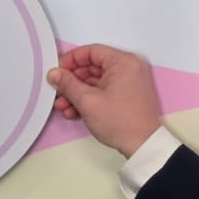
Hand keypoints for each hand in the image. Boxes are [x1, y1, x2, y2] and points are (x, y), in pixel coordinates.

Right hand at [46, 43, 162, 157]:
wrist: (143, 145)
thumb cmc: (122, 122)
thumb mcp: (88, 101)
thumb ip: (68, 84)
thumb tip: (55, 73)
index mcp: (123, 62)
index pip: (90, 52)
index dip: (70, 61)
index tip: (57, 72)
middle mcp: (128, 68)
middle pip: (91, 68)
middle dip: (72, 83)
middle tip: (58, 93)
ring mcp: (128, 82)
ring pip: (95, 81)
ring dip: (77, 93)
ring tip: (64, 107)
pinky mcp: (126, 95)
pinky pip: (103, 91)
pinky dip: (89, 99)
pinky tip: (75, 111)